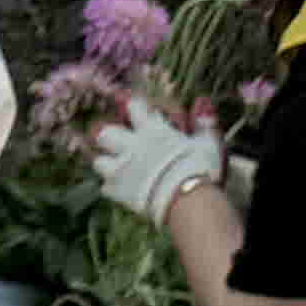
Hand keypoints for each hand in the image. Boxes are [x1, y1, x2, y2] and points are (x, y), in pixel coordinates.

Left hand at [86, 101, 222, 228]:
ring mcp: (122, 169)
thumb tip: (203, 105)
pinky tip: (123, 191)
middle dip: (109, 137)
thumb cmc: (199, 168)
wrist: (185, 199)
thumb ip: (203, 124)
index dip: (134, 107)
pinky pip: (105, 188)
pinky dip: (113, 189)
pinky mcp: (118, 192)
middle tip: (119, 143)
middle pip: (105, 134)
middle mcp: (132, 146)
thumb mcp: (207, 143)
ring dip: (106, 164)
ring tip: (117, 169)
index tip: (136, 110)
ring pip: (99, 162)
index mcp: (152, 130)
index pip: (134, 107)